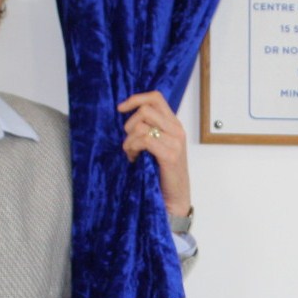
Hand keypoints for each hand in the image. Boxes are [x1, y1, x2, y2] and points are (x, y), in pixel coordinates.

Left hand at [118, 91, 191, 218]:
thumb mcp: (156, 146)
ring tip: (131, 153)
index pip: (155, 98)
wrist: (174, 199)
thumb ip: (149, 130)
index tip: (120, 109)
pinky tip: (134, 158)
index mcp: (174, 125)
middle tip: (129, 142)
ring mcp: (175, 142)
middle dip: (129, 124)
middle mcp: (177, 130)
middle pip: (146, 109)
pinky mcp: (170, 155)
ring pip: (142, 125)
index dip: (136, 99)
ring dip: (129, 140)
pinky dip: (133, 148)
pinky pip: (144, 140)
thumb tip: (128, 116)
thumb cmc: (162, 174)